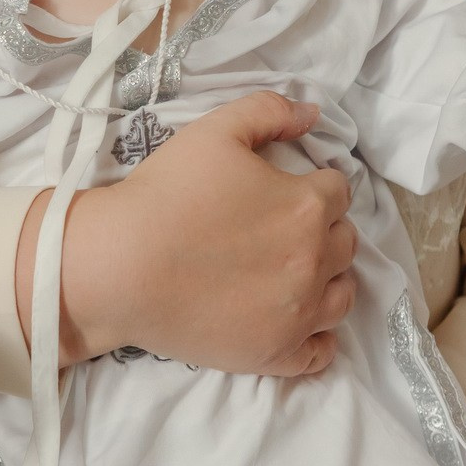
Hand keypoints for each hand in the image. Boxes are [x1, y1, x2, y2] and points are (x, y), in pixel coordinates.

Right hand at [63, 91, 356, 377]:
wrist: (119, 266)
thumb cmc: (166, 194)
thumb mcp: (215, 131)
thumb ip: (270, 111)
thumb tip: (313, 114)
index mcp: (307, 206)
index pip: (339, 191)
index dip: (314, 185)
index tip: (288, 190)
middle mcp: (314, 262)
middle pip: (346, 241)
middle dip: (325, 229)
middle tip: (284, 228)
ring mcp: (299, 315)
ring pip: (344, 295)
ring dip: (330, 278)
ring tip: (296, 271)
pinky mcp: (276, 355)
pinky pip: (323, 352)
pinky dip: (319, 336)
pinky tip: (298, 320)